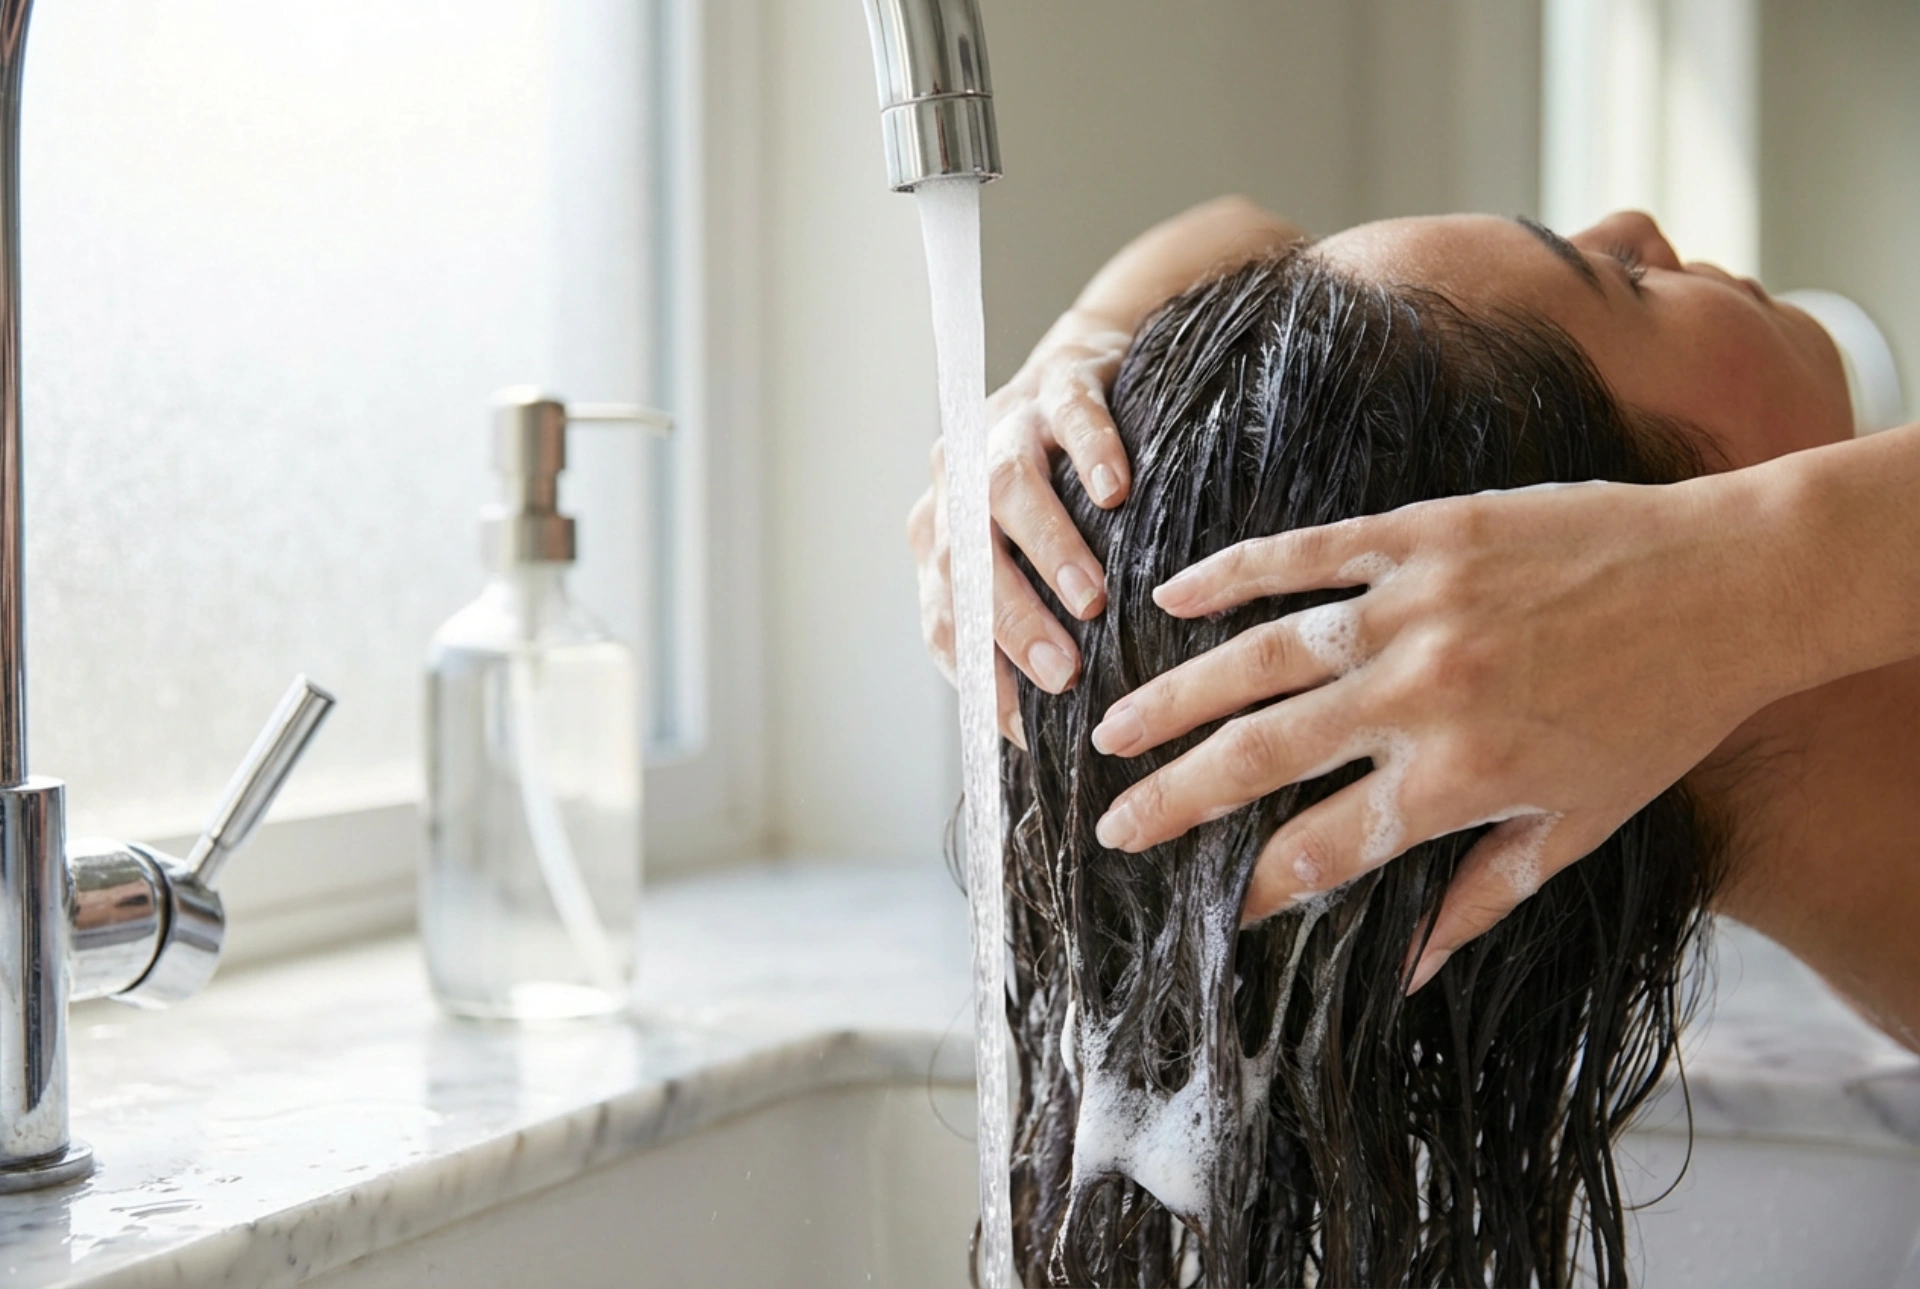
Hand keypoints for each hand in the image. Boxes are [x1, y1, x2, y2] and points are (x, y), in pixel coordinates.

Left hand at [907, 311, 1134, 745]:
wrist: (1085, 372)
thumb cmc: (1062, 495)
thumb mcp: (1029, 563)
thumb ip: (1026, 629)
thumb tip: (1044, 738)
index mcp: (945, 540)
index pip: (946, 620)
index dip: (982, 677)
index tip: (1030, 729)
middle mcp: (961, 487)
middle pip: (970, 562)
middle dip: (1014, 624)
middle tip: (1064, 675)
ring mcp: (1005, 429)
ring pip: (1010, 491)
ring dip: (1048, 550)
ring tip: (1091, 599)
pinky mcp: (1058, 385)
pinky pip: (1070, 418)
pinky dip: (1092, 453)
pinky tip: (1119, 491)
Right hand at [1086, 476, 1806, 989]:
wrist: (1732, 586)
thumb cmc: (1660, 716)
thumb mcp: (1579, 827)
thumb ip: (1482, 896)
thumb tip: (1410, 972)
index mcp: (1458, 778)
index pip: (1321, 846)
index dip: (1253, 882)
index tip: (1204, 905)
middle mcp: (1419, 697)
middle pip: (1262, 756)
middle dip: (1175, 798)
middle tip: (1110, 822)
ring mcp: (1413, 607)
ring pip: (1260, 656)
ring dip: (1175, 697)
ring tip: (1109, 726)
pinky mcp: (1422, 533)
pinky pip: (1304, 553)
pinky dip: (1231, 574)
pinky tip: (1172, 598)